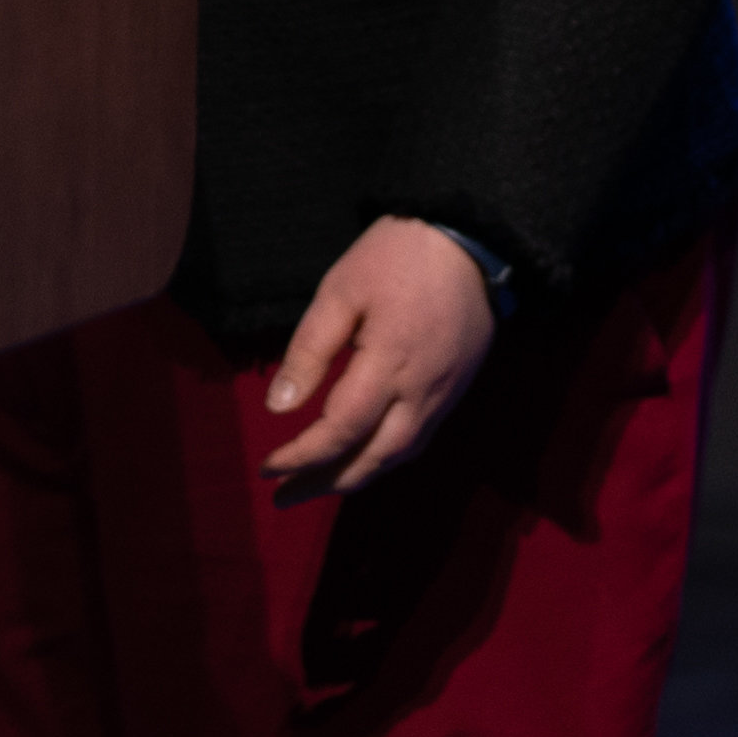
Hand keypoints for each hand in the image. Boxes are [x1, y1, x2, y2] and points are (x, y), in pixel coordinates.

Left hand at [258, 214, 499, 495]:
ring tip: (315, 485)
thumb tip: (279, 407)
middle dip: (325, 484)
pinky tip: (360, 457)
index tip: (268, 469)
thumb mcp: (340, 291)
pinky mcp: (455, 390)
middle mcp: (421, 392)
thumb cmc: (396, 255)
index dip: (302, 456)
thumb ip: (309, 351)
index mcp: (389, 364)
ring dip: (356, 477)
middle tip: (283, 496)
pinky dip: (384, 458)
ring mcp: (444, 396)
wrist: (469, 240)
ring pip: (399, 456)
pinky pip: (418, 440)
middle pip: (373, 460)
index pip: (341, 431)